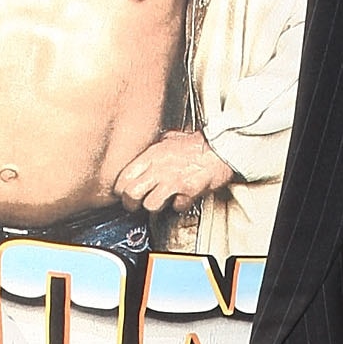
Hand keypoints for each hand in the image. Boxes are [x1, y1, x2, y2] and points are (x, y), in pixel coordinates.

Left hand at [112, 130, 234, 213]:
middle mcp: (159, 168)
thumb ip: (157, 145)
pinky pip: (176, 207)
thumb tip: (149, 149)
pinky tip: (181, 198)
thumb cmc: (199, 144)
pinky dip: (178, 206)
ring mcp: (173, 180)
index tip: (123, 192)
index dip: (120, 188)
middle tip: (134, 205)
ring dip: (154, 206)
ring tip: (161, 201)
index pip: (124, 176)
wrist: (222, 148)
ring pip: (150, 204)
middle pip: (131, 194)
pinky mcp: (187, 191)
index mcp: (152, 154)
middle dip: (130, 203)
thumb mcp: (172, 137)